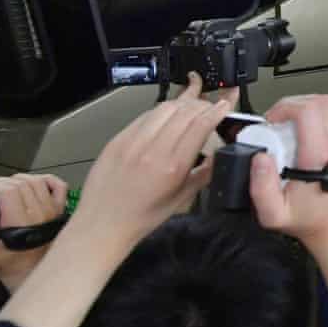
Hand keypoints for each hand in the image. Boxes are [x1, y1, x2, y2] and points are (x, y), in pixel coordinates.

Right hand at [0, 174, 68, 292]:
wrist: (30, 272)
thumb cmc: (7, 264)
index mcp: (20, 222)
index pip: (9, 189)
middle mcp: (39, 213)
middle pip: (21, 183)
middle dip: (2, 183)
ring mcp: (52, 210)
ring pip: (37, 180)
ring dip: (19, 180)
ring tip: (8, 190)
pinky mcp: (59, 210)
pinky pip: (58, 185)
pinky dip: (45, 179)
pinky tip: (33, 185)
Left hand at [68, 74, 230, 251]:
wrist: (103, 223)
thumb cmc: (140, 216)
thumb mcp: (182, 199)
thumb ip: (204, 173)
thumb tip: (219, 154)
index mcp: (172, 167)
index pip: (200, 125)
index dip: (217, 110)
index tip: (225, 104)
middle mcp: (152, 150)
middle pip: (184, 111)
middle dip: (203, 104)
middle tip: (211, 106)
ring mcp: (132, 141)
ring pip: (164, 107)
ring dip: (182, 103)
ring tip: (191, 107)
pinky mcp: (118, 139)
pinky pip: (144, 115)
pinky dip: (161, 111)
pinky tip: (168, 115)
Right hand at [249, 95, 327, 255]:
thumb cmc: (313, 220)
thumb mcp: (274, 214)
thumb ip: (260, 187)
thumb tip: (260, 158)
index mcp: (321, 156)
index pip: (308, 110)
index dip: (285, 107)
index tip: (273, 119)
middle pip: (320, 102)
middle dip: (293, 104)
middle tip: (279, 121)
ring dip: (309, 105)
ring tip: (293, 122)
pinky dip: (326, 110)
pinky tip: (314, 123)